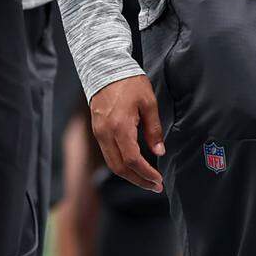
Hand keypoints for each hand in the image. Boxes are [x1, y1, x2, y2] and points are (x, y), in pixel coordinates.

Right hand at [89, 74, 164, 192]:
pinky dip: (121, 165)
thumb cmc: (129, 83)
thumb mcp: (148, 103)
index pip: (133, 160)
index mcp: (120, 127)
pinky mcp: (97, 131)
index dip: (146, 174)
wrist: (105, 68)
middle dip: (138, 180)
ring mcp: (99, 133)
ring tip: (146, 180)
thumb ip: (154, 130)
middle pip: (120, 168)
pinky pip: (108, 155)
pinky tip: (133, 166)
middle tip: (155, 186)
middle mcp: (106, 133)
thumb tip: (159, 152)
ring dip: (129, 175)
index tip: (158, 180)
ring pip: (112, 164)